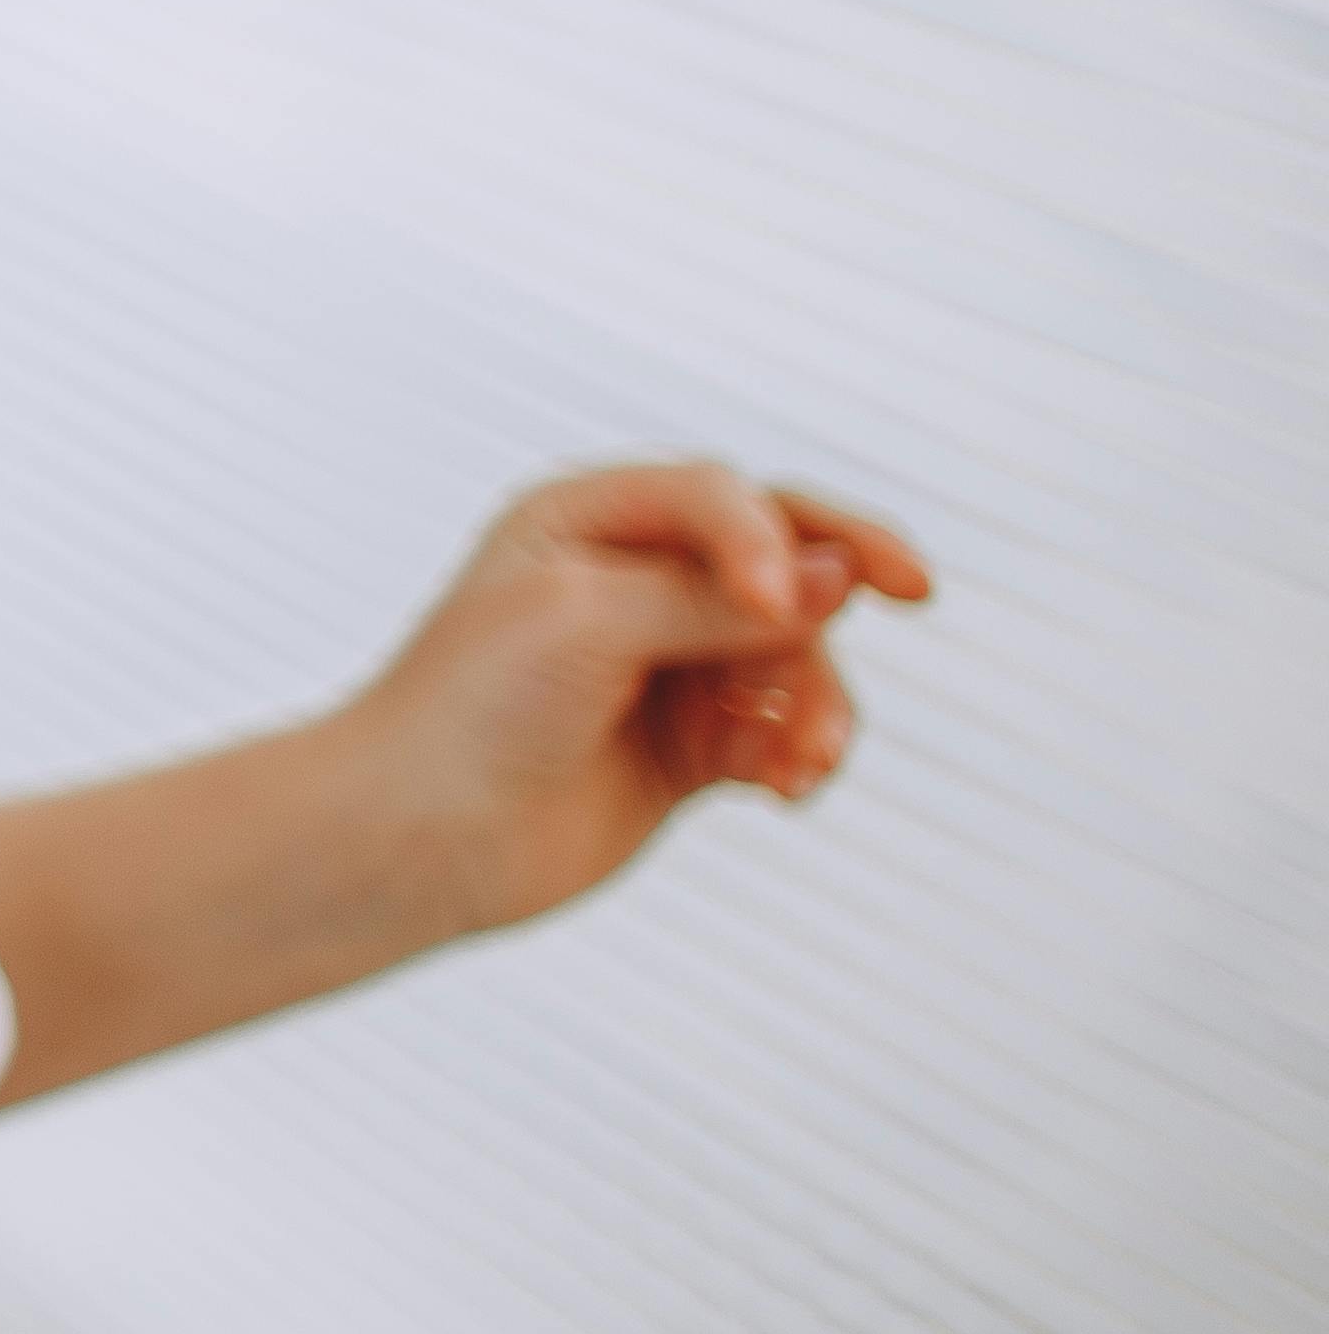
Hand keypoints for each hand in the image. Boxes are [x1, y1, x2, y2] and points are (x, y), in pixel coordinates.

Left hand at [345, 463, 932, 941]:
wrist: (416, 836)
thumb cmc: (468, 707)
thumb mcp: (587, 619)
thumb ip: (713, 595)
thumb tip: (838, 570)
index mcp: (589, 519)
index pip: (724, 497)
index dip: (773, 533)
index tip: (780, 604)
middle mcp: (631, 582)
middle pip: (779, 563)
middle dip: (831, 591)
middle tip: (917, 590)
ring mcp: (664, 664)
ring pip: (793, 657)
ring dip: (815, 699)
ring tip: (800, 763)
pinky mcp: (687, 745)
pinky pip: (780, 729)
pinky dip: (797, 751)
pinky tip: (784, 788)